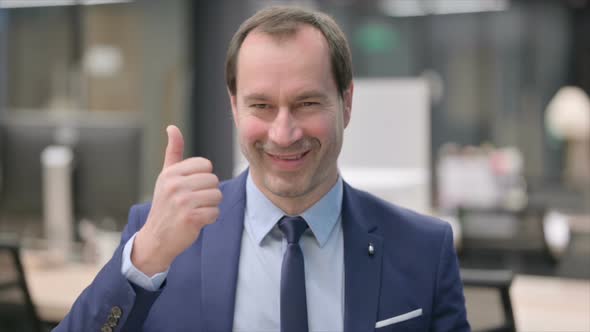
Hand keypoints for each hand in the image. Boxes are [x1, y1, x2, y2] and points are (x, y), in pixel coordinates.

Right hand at [132, 125, 221, 275]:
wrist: (156, 239)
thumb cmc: (165, 205)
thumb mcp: (166, 177)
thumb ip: (173, 152)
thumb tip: (172, 127)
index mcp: (170, 173)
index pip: (206, 165)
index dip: (204, 178)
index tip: (191, 188)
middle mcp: (175, 186)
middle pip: (213, 181)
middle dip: (208, 193)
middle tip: (194, 202)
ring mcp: (182, 202)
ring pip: (217, 196)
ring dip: (210, 206)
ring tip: (195, 210)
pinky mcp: (191, 218)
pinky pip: (215, 212)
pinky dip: (210, 219)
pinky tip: (196, 221)